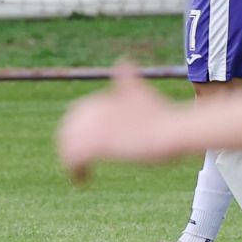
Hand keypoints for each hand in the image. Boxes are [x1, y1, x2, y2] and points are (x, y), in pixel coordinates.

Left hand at [56, 62, 181, 179]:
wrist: (173, 129)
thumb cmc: (162, 115)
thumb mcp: (141, 91)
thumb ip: (127, 78)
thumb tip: (123, 60)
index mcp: (101, 97)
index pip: (77, 113)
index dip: (78, 130)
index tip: (86, 145)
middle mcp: (94, 110)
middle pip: (69, 129)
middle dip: (71, 146)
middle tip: (79, 164)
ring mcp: (95, 127)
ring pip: (69, 146)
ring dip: (71, 161)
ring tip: (79, 174)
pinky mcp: (97, 144)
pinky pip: (74, 159)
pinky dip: (75, 171)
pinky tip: (82, 180)